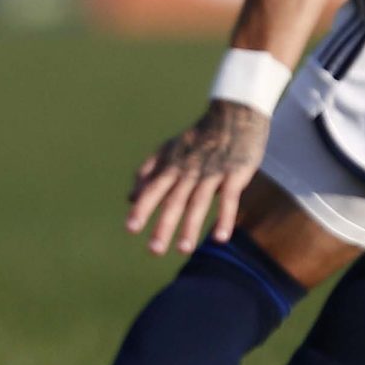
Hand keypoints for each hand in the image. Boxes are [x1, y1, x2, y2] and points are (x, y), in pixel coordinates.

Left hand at [127, 100, 268, 253]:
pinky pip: (229, 198)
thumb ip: (149, 173)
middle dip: (163, 225)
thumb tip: (129, 198)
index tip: (130, 228)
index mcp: (172, 165)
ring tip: (183, 250)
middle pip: (174, 200)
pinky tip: (220, 237)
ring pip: (199, 202)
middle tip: (154, 250)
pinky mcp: (235, 174)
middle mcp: (189, 170)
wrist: (234, 114)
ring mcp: (212, 172)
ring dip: (191, 226)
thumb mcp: (169, 150)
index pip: (153, 189)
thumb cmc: (198, 137)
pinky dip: (224, 217)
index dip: (142, 208)